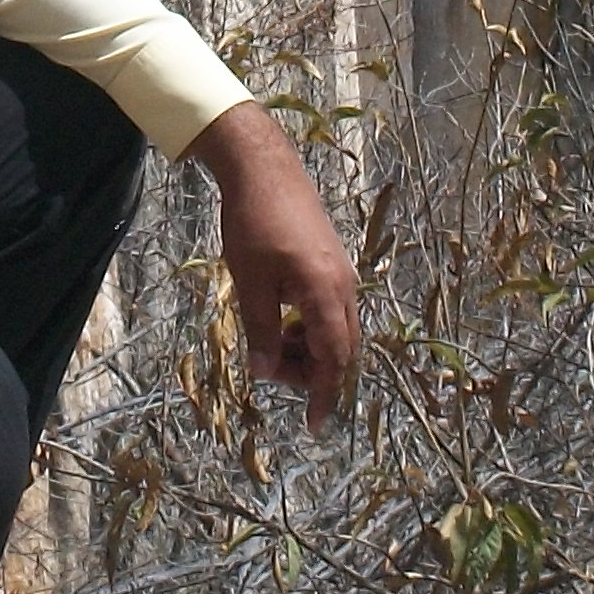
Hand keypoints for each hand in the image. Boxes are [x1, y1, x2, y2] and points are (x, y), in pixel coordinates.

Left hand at [183, 100, 359, 424]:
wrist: (264, 168)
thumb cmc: (253, 223)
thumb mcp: (250, 282)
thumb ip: (261, 331)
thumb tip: (264, 373)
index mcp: (326, 293)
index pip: (333, 359)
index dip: (325, 395)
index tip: (314, 425)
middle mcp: (343, 286)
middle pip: (339, 348)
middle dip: (310, 372)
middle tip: (270, 373)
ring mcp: (340, 273)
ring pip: (333, 329)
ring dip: (305, 347)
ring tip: (267, 345)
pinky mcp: (331, 263)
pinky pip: (328, 309)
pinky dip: (307, 325)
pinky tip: (277, 319)